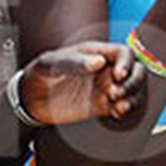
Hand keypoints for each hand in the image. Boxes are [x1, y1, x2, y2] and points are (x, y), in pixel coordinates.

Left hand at [20, 41, 143, 125]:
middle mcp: (104, 69)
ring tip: (117, 104)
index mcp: (94, 53)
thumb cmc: (39, 73)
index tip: (118, 75)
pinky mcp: (102, 106)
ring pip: (134, 89)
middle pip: (136, 70)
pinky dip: (126, 109)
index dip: (127, 62)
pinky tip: (116, 112)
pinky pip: (123, 106)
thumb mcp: (50, 63)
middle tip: (116, 92)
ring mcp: (105, 87)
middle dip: (134, 81)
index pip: (123, 52)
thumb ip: (73, 61)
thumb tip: (99, 61)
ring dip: (133, 96)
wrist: (29, 99)